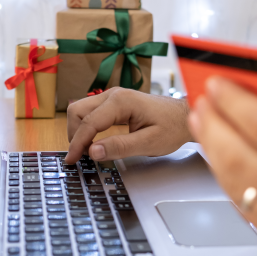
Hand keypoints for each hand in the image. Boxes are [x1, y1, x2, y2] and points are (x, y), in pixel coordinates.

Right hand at [65, 88, 192, 163]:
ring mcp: (113, 97)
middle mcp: (113, 95)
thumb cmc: (172, 128)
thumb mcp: (149, 143)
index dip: (77, 143)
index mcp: (121, 102)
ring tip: (87, 151)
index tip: (71, 160)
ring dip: (79, 130)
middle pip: (78, 111)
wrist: (185, 116)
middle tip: (80, 157)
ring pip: (81, 111)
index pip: (89, 123)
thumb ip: (120, 147)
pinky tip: (93, 142)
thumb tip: (93, 151)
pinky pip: (91, 112)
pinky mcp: (114, 102)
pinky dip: (87, 127)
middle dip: (74, 135)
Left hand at [188, 77, 256, 255]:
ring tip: (204, 124)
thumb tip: (255, 91)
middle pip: (242, 158)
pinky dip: (226, 176)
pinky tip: (221, 154)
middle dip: (214, 126)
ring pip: (236, 184)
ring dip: (212, 150)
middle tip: (201, 103)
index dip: (235, 104)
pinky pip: (243, 205)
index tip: (216, 85)